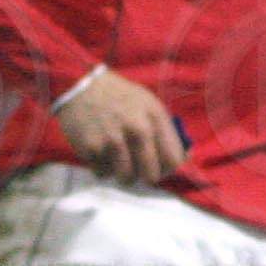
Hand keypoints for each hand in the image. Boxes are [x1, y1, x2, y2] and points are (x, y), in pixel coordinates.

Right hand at [53, 68, 187, 185]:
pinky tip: (99, 150)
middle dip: (145, 176)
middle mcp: (137, 129)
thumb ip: (166, 130)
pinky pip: (102, 173)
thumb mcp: (149, 104)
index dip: (167, 170)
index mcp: (155, 117)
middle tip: (137, 169)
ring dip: (121, 173)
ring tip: (115, 158)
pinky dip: (101, 167)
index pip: (173, 160)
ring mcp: (113, 140)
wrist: (80, 85)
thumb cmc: (120, 97)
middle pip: (151, 176)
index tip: (159, 168)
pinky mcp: (92, 148)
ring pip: (126, 179)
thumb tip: (185, 157)